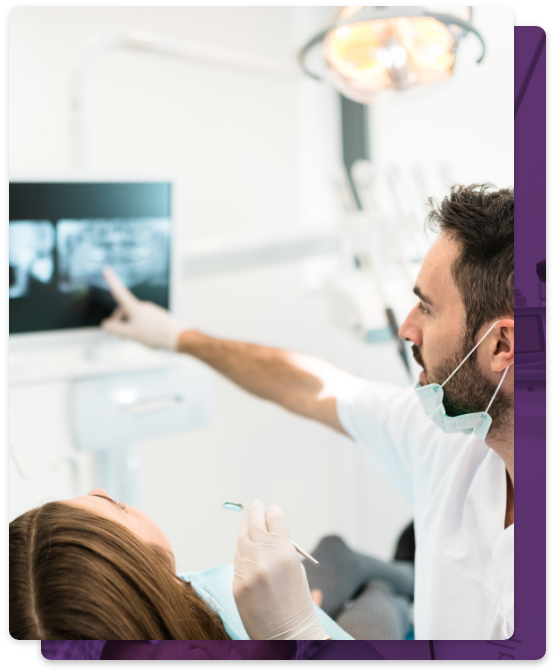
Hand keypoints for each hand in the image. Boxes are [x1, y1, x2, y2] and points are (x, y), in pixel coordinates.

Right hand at [100, 266, 184, 349]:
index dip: (111, 281)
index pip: (119, 292)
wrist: (178, 337)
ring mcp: (152, 310)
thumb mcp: (131, 334)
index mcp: (135, 308)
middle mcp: (144, 306)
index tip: (106, 269)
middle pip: (125, 310)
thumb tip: (105, 324)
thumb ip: (116, 329)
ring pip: (135, 316)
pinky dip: (140, 327)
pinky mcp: (159, 316)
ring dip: (130, 326)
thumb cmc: (154, 335)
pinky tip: (145, 337)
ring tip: (133, 339)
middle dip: (119, 321)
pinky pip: (145, 319)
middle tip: (119, 336)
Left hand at [232, 499, 328, 640]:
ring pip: (242, 538)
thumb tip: (271, 528)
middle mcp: (265, 559)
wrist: (289, 636)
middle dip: (255, 511)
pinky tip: (245, 548)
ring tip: (248, 524)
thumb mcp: (297, 569)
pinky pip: (236, 558)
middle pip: (255, 522)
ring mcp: (248, 571)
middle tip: (255, 505)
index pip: (274, 517)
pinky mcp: (237, 584)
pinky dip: (241, 551)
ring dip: (246, 529)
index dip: (272, 512)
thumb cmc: (298, 604)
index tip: (270, 510)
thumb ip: (283, 547)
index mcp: (286, 553)